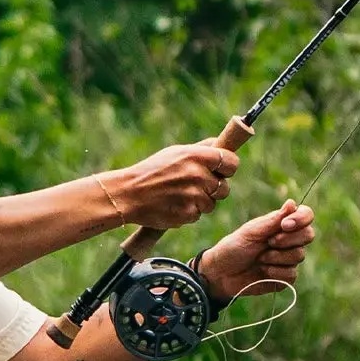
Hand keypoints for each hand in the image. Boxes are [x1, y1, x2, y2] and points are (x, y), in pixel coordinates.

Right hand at [102, 128, 248, 231]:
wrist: (127, 194)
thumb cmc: (151, 171)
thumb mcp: (175, 152)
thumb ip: (201, 149)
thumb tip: (222, 144)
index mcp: (196, 156)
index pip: (231, 162)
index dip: (228, 168)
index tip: (222, 170)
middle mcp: (197, 175)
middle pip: (224, 187)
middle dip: (214, 189)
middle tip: (195, 186)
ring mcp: (193, 196)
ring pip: (211, 204)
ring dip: (200, 202)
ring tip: (179, 196)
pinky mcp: (187, 214)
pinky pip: (197, 216)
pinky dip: (188, 213)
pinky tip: (173, 206)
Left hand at [199, 201, 315, 304]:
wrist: (221, 273)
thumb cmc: (234, 247)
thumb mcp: (252, 231)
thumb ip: (273, 220)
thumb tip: (292, 203)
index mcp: (282, 224)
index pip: (306, 215)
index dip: (301, 219)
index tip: (285, 225)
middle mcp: (289, 240)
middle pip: (308, 235)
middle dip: (288, 239)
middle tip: (269, 242)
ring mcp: (288, 259)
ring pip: (299, 255)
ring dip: (276, 257)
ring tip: (259, 258)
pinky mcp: (285, 277)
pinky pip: (292, 274)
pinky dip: (275, 272)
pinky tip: (262, 271)